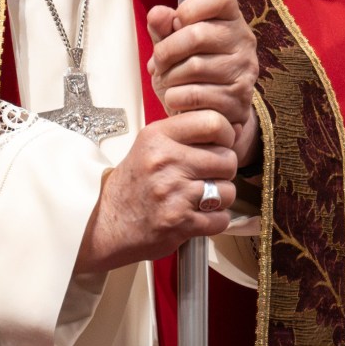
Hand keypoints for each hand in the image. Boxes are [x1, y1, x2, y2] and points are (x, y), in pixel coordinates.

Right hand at [74, 111, 237, 274]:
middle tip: (208, 175)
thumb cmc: (133, 184)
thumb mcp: (151, 145)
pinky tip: (198, 216)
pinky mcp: (180, 223)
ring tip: (201, 197)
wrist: (107, 222)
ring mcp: (173, 193)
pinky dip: (215, 221)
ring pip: (228, 191)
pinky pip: (221, 219)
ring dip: (220, 198)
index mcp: (158, 136)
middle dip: (224, 170)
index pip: (213, 122)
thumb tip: (238, 127)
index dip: (226, 134)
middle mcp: (165, 161)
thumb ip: (189, 134)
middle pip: (227, 159)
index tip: (222, 144)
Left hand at [147, 0, 259, 167]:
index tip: (176, 24)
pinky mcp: (238, 99)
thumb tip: (157, 14)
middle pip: (197, 34)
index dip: (189, 8)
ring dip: (169, 77)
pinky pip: (195, 95)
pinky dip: (175, 98)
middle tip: (159, 62)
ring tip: (168, 81)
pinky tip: (177, 97)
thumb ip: (163, 27)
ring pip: (194, 67)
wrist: (212, 112)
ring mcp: (244, 70)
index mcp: (231, 17)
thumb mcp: (173, 44)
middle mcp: (244, 40)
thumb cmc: (191, 70)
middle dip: (166, 51)